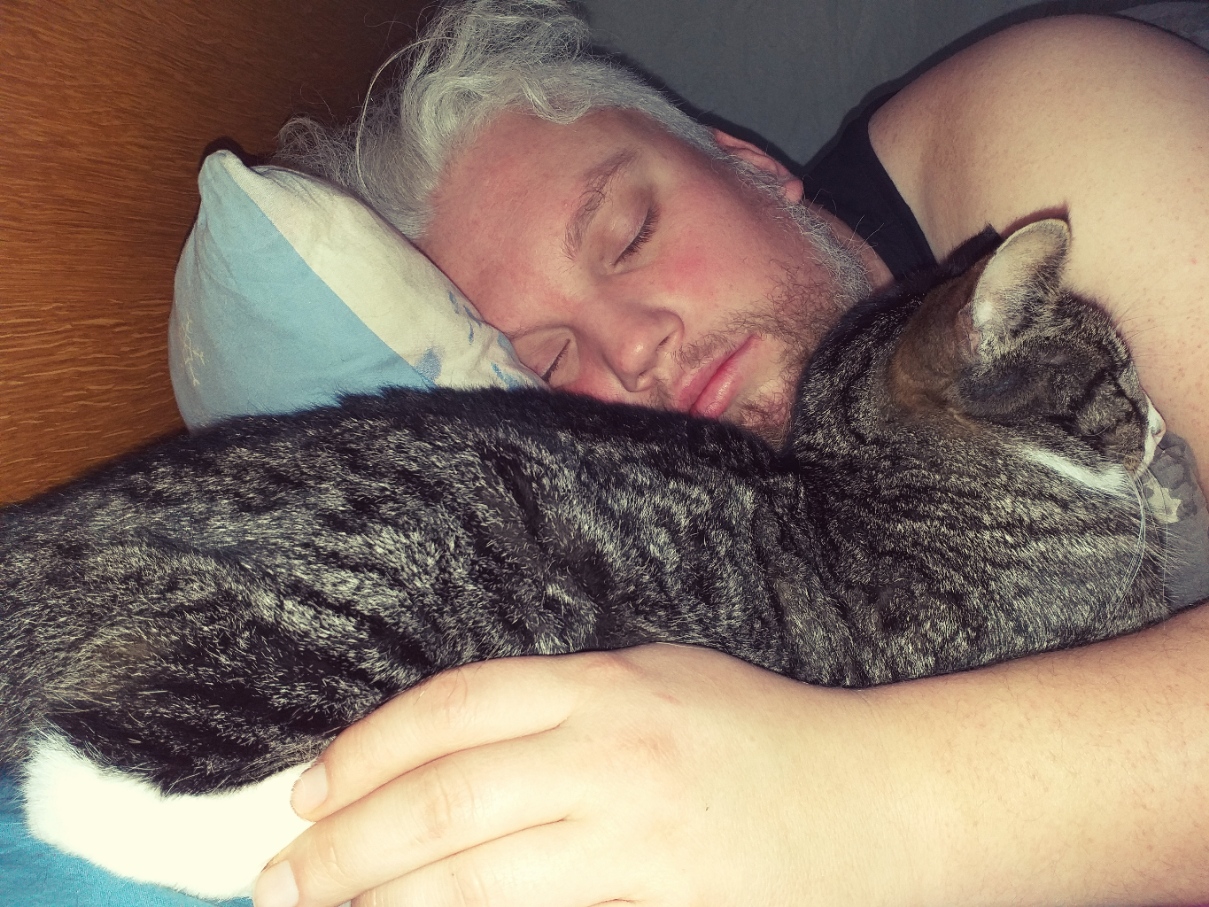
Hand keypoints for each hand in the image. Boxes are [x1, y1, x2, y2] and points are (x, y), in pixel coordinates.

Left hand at [253, 644, 914, 906]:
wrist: (886, 802)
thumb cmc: (767, 738)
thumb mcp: (660, 683)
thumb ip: (559, 705)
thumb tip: (438, 748)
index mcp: (607, 685)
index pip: (452, 707)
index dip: (365, 748)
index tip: (308, 791)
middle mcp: (614, 754)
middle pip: (442, 798)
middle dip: (343, 846)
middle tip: (282, 881)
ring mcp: (639, 840)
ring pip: (473, 877)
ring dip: (383, 902)